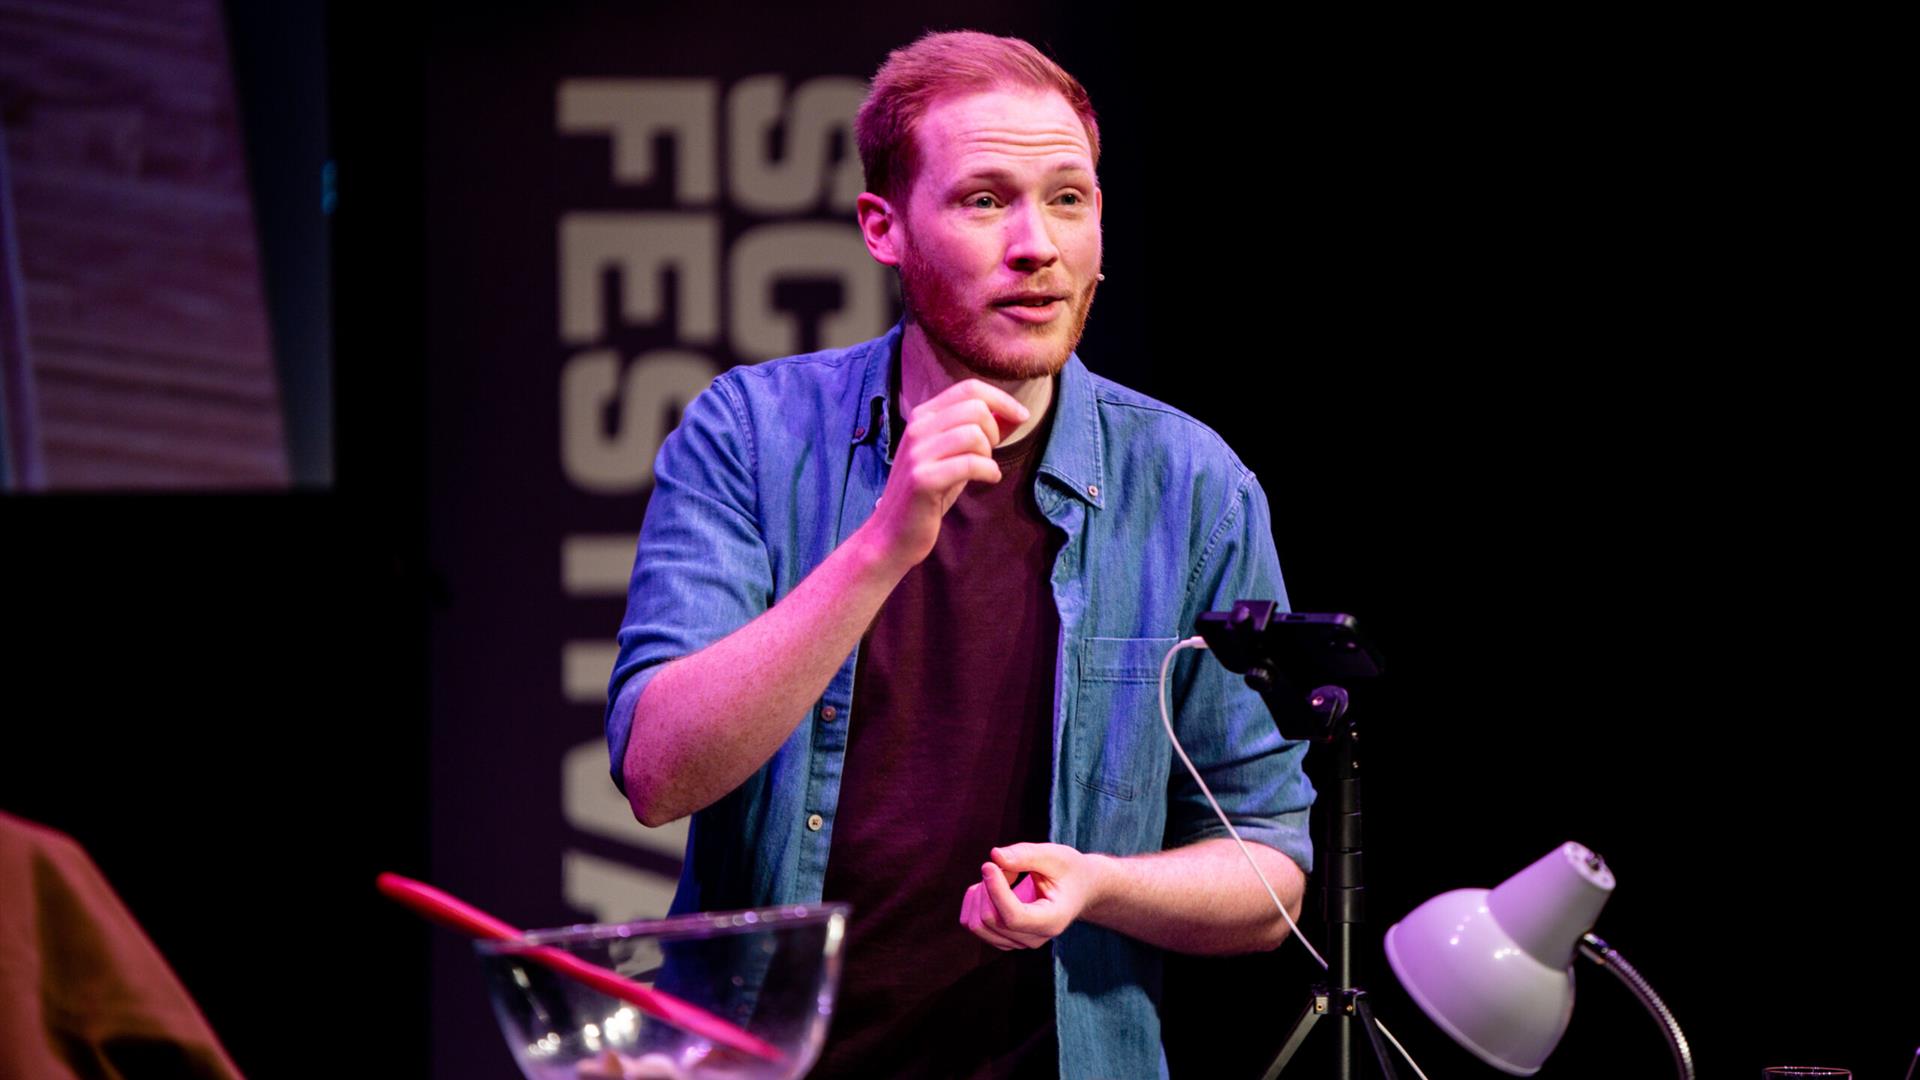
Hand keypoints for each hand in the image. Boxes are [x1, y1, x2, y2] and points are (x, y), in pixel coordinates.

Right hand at [860, 380, 1028, 572]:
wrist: (892, 533)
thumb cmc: (929, 493)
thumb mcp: (953, 455)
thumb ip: (978, 432)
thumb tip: (1015, 413)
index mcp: (923, 416)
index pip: (969, 388)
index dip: (1002, 399)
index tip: (1022, 416)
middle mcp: (917, 428)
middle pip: (975, 408)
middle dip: (995, 430)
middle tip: (990, 454)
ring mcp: (917, 453)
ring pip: (974, 434)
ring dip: (989, 453)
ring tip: (985, 469)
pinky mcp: (923, 479)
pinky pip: (970, 464)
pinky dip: (989, 472)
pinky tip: (989, 479)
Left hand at [959, 842, 1105, 950]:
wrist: (1077, 889)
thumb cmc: (1068, 870)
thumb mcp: (1055, 856)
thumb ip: (1026, 855)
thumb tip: (994, 856)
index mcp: (1052, 921)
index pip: (1013, 917)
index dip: (996, 891)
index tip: (988, 864)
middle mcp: (1033, 939)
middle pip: (990, 919)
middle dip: (988, 885)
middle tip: (1005, 864)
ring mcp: (1016, 942)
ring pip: (976, 924)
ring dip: (980, 892)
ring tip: (1002, 874)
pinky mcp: (1002, 938)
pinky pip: (971, 923)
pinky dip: (974, 901)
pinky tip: (990, 886)